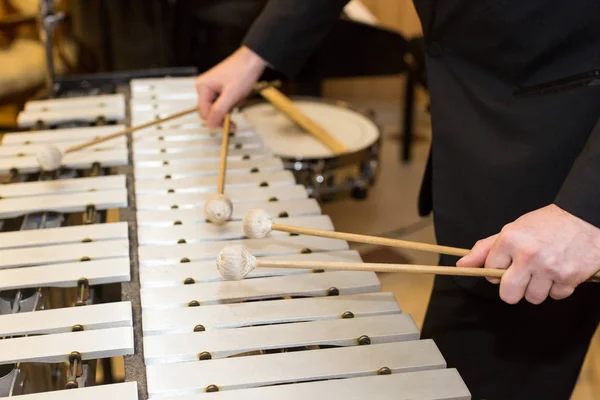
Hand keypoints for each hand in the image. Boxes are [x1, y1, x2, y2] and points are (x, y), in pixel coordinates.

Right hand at [196, 46, 267, 127]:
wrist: (254, 59)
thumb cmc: (243, 71)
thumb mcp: (231, 95)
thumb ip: (219, 111)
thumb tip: (210, 125)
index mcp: (203, 87)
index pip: (205, 113)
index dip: (217, 121)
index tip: (230, 125)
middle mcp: (205, 87)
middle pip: (211, 111)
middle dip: (225, 112)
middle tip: (237, 108)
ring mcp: (212, 87)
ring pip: (219, 107)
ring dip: (231, 106)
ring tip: (239, 97)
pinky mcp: (220, 87)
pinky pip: (225, 101)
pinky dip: (234, 101)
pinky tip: (240, 95)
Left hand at [457, 204, 599, 303]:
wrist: (584, 217)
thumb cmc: (545, 224)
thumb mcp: (512, 230)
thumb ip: (485, 249)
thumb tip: (462, 265)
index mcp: (510, 240)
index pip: (490, 271)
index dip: (498, 270)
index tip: (507, 263)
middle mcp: (528, 255)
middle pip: (508, 295)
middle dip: (512, 290)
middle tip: (521, 277)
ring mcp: (550, 268)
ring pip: (533, 298)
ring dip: (537, 289)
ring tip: (543, 271)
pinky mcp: (570, 278)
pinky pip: (556, 296)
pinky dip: (557, 288)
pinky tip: (559, 271)